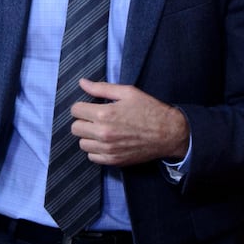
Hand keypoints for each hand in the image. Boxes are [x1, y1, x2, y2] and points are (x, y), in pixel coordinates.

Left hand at [69, 79, 188, 166]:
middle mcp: (103, 133)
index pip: (75, 110)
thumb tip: (82, 83)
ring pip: (82, 143)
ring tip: (102, 130)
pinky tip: (106, 142)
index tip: (90, 107)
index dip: (82, 106)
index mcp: (104, 114)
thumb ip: (101, 88)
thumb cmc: (150, 110)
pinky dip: (96, 149)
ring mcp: (107, 149)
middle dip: (83, 121)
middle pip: (75, 128)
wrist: (168, 133)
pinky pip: (92, 156)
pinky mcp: (113, 160)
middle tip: (96, 118)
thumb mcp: (128, 92)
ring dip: (89, 136)